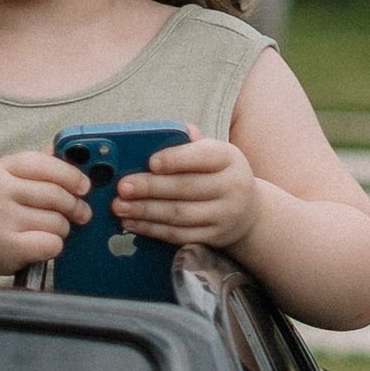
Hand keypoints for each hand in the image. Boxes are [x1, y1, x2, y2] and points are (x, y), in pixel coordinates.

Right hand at [0, 148, 88, 279]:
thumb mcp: (9, 180)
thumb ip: (38, 166)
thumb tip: (64, 149)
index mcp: (2, 168)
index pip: (46, 164)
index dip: (72, 175)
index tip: (85, 186)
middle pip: (57, 194)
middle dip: (75, 206)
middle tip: (81, 214)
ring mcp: (1, 217)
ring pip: (57, 221)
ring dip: (63, 229)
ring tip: (50, 230)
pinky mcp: (8, 245)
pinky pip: (52, 243)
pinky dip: (54, 246)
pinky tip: (42, 244)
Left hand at [114, 128, 260, 251]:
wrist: (249, 211)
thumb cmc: (218, 174)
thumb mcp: (212, 154)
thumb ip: (187, 144)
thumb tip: (158, 134)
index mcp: (229, 158)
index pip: (202, 157)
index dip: (175, 159)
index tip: (150, 162)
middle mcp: (233, 186)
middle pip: (186, 187)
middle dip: (150, 188)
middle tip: (123, 187)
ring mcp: (225, 215)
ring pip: (179, 214)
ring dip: (145, 211)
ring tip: (120, 206)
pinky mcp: (214, 237)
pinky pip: (179, 235)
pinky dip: (152, 229)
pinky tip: (132, 223)